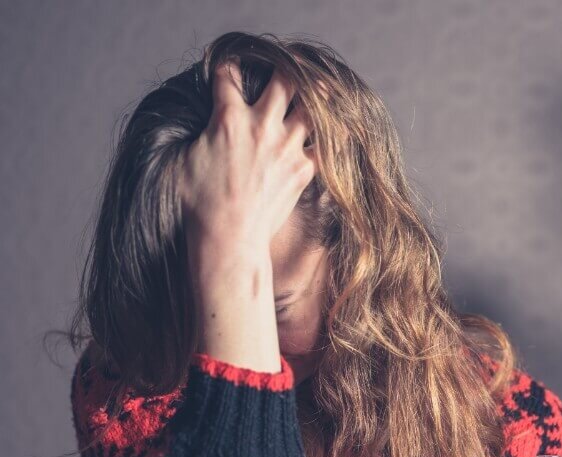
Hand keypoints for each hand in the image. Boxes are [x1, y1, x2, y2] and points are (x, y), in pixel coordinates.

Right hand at [178, 58, 316, 260]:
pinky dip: (328, 138)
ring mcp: (287, 146)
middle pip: (286, 78)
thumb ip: (196, 134)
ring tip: (317, 95)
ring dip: (315, 99)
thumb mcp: (182, 160)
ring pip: (314, 106)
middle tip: (286, 72)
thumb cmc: (199, 203)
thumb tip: (202, 126)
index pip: (230, 75)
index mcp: (229, 117)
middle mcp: (262, 125)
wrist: (229, 237)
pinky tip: (331, 134)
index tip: (231, 70)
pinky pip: (326, 145)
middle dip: (286, 69)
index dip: (229, 67)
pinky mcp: (302, 169)